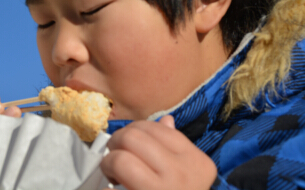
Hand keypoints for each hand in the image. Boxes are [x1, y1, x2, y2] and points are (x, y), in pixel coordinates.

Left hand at [101, 115, 216, 189]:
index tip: (129, 145)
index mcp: (197, 162)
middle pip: (136, 136)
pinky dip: (106, 179)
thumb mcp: (186, 175)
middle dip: (117, 142)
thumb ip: (175, 149)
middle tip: (114, 155)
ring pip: (122, 154)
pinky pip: (116, 178)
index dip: (135, 131)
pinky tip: (110, 186)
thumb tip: (165, 120)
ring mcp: (164, 189)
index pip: (158, 128)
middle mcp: (184, 173)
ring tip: (111, 172)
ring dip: (109, 160)